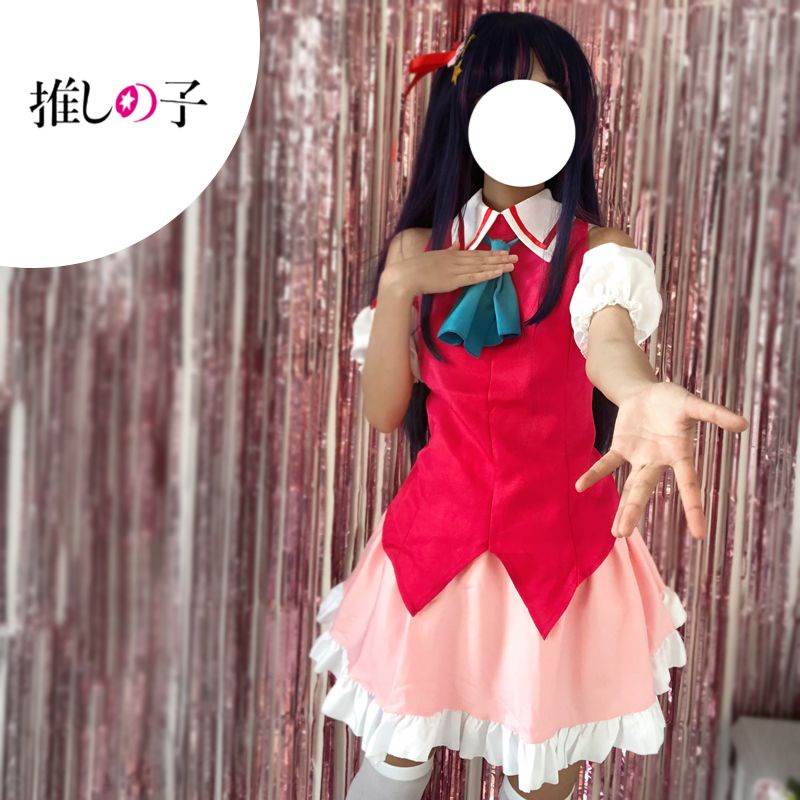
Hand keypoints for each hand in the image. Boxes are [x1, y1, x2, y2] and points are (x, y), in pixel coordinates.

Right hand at [381, 240, 516, 297]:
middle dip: (500, 258)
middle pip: (482, 258)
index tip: (504, 252)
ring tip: (512, 265)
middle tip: (515, 257)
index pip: (475, 253)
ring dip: (498, 265)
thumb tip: (456, 244)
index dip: (491, 253)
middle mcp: (457, 259)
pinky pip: (475, 277)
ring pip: (482, 267)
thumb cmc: (416, 267)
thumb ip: (447, 250)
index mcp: (452, 253)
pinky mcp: (455, 280)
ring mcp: (457, 270)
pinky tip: (499, 273)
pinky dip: (488, 275)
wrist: (407, 276)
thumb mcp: (434, 255)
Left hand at [574, 381, 748, 539]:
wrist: (648, 393)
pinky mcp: (621, 447)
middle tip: (623, 534)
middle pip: (645, 489)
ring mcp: (639, 457)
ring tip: (616, 533)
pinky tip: (580, 486)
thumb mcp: (693, 404)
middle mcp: (658, 461)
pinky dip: (595, 473)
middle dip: (634, 510)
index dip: (693, 508)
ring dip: (622, 506)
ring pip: (629, 485)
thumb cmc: (674, 401)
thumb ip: (715, 413)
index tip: (700, 535)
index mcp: (679, 455)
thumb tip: (744, 423)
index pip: (689, 485)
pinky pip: (607, 464)